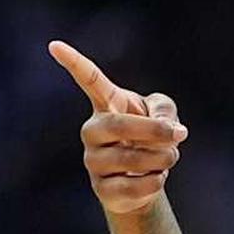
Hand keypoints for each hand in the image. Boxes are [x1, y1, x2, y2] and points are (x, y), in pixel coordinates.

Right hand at [48, 40, 188, 213]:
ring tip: (169, 157)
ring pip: (132, 159)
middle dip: (154, 131)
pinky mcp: (102, 189)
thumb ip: (166, 110)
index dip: (74, 63)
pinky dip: (158, 180)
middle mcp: (93, 131)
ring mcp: (93, 161)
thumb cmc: (151, 137)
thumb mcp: (165, 113)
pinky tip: (155, 177)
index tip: (54, 44)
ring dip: (164, 157)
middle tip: (179, 134)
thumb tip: (168, 130)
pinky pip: (137, 185)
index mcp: (106, 106)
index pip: (90, 81)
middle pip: (118, 126)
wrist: (144, 179)